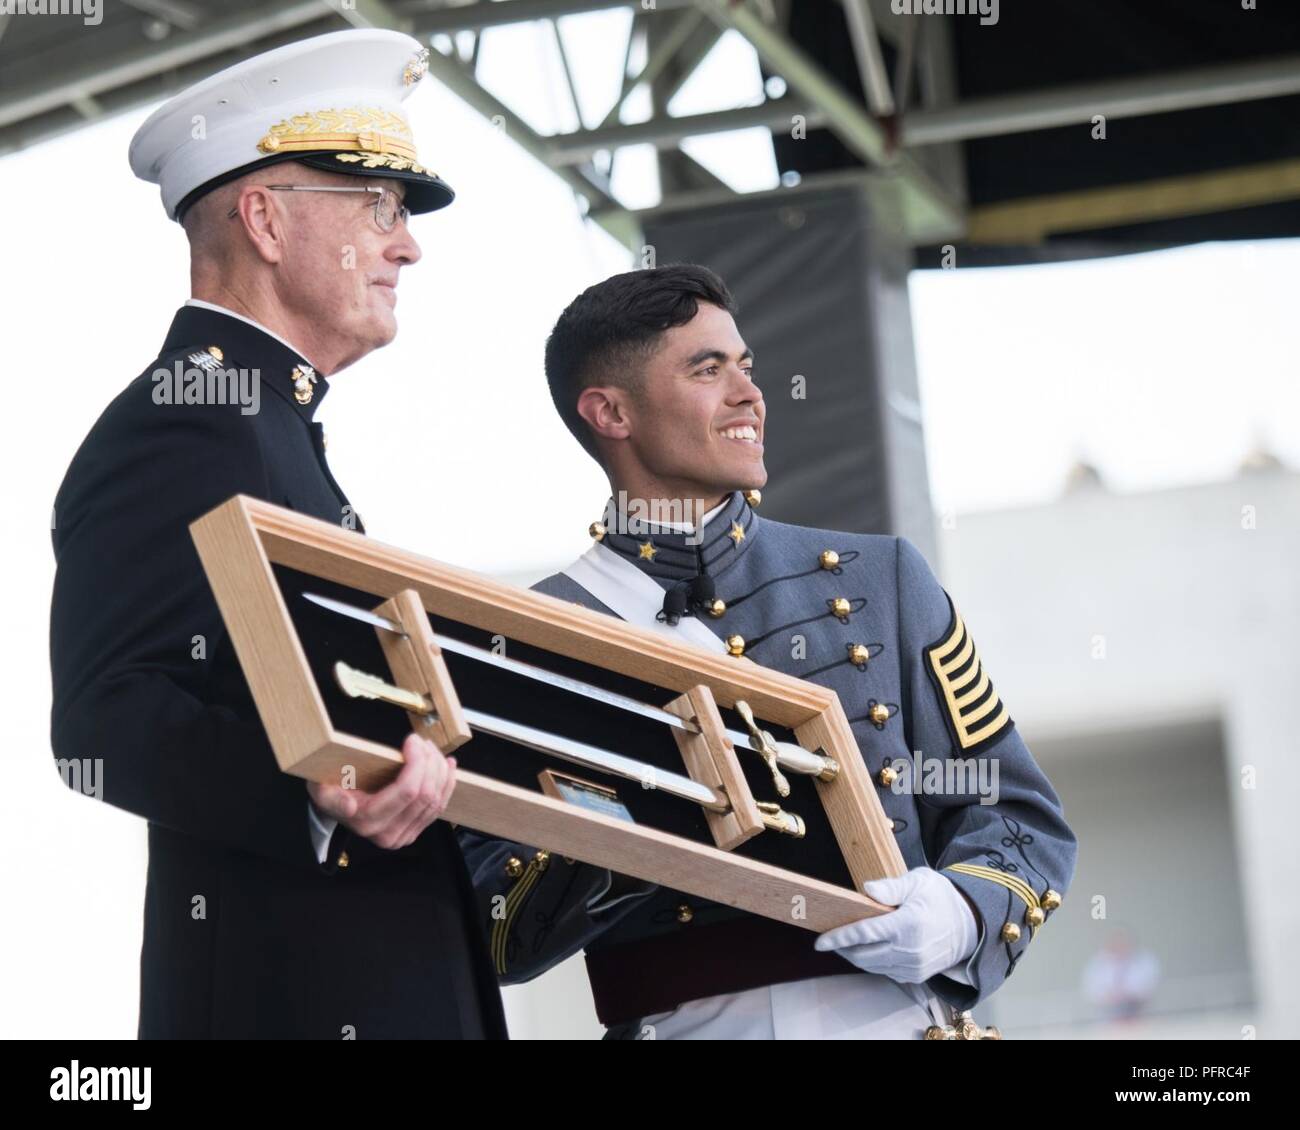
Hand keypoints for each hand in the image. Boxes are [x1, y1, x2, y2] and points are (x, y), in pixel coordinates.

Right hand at [307, 732, 455, 850]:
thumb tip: (350, 806)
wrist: (335, 809)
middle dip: (430, 762)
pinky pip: (439, 807)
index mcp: (368, 821)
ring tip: (431, 749)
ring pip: (436, 800)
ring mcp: (404, 835)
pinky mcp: (414, 831)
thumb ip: (332, 799)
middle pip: (426, 794)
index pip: (408, 791)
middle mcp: (389, 834)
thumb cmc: (331, 792)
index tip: (411, 739)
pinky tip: (447, 766)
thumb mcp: (321, 790)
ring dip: (440, 770)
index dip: (417, 762)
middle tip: (422, 741)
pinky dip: (446, 784)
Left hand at [813, 866, 978, 982]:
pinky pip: (885, 972)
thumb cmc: (941, 897)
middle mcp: (910, 950)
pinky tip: (866, 950)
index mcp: (908, 924)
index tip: (819, 941)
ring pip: (872, 966)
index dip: (838, 938)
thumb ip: (891, 887)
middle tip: (829, 937)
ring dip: (854, 956)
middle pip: (862, 955)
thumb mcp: (919, 881)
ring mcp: (914, 966)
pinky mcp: (916, 975)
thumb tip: (866, 889)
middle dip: (842, 948)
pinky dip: (871, 962)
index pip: (864, 934)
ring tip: (844, 942)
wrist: (970, 924)